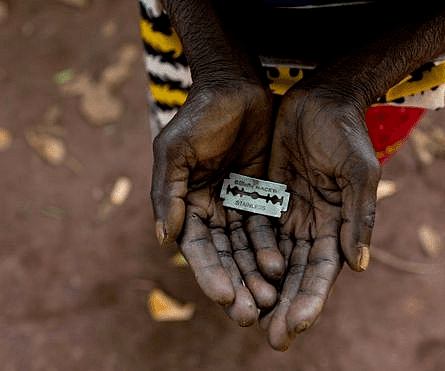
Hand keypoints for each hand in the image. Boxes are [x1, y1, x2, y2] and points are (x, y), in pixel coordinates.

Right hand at [151, 82, 284, 325]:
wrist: (236, 86)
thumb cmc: (200, 115)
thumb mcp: (175, 149)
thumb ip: (167, 193)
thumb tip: (163, 240)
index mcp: (185, 204)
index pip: (197, 248)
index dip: (210, 274)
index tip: (224, 298)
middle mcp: (210, 210)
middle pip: (223, 256)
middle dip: (235, 285)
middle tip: (250, 315)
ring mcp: (237, 205)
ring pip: (246, 249)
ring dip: (254, 275)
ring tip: (269, 300)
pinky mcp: (262, 197)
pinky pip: (267, 229)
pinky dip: (271, 250)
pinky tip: (281, 269)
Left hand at [261, 87, 381, 349]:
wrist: (321, 99)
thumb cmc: (346, 134)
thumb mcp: (358, 172)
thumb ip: (359, 217)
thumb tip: (358, 267)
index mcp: (337, 226)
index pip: (321, 272)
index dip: (309, 300)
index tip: (294, 326)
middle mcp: (312, 227)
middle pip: (295, 275)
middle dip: (284, 307)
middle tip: (271, 340)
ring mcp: (288, 215)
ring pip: (271, 260)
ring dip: (261, 289)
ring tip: (247, 318)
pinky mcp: (267, 198)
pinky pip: (253, 233)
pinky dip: (244, 256)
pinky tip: (233, 278)